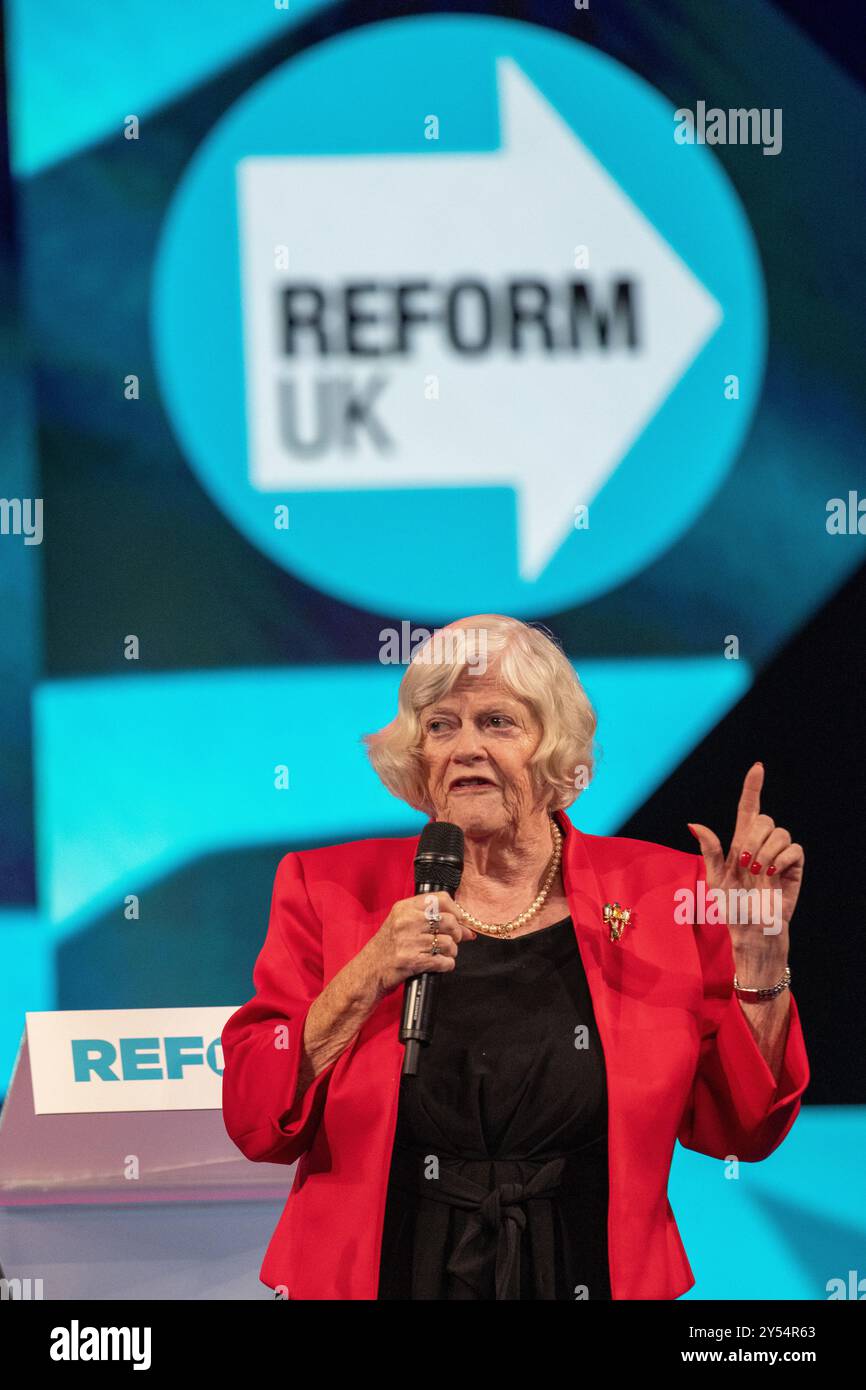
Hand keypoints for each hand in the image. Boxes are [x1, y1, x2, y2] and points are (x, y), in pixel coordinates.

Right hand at [363, 891, 476, 995]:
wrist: (369, 971)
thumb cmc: (388, 947)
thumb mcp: (402, 923)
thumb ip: (430, 919)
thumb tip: (467, 927)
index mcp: (404, 908)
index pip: (440, 899)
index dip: (456, 910)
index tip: (460, 920)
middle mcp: (406, 922)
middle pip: (449, 921)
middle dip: (457, 934)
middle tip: (453, 940)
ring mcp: (409, 942)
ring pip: (449, 943)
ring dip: (451, 952)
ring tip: (443, 953)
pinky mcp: (412, 961)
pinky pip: (443, 961)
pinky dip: (446, 964)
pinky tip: (440, 964)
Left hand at [688, 762, 804, 952]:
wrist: (751, 931)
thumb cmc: (732, 908)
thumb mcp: (715, 878)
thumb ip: (710, 849)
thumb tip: (693, 823)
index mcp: (739, 843)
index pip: (748, 808)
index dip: (753, 787)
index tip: (758, 767)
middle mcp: (761, 845)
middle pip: (764, 819)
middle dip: (753, 838)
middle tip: (746, 864)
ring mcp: (779, 855)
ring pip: (780, 832)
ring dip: (766, 852)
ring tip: (759, 874)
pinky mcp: (794, 868)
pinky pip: (794, 848)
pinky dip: (781, 860)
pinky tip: (772, 875)